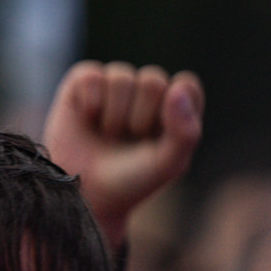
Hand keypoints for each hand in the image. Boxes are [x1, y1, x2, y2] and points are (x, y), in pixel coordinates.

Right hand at [43, 61, 203, 246]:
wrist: (84, 194)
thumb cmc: (130, 180)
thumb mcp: (167, 164)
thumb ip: (185, 132)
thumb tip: (176, 88)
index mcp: (174, 106)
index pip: (186, 85)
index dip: (173, 113)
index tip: (160, 141)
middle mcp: (145, 90)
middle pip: (153, 81)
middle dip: (139, 118)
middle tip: (128, 141)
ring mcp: (114, 84)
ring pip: (121, 78)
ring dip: (114, 116)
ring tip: (107, 135)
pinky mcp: (84, 82)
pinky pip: (92, 75)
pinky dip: (91, 101)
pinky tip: (88, 118)